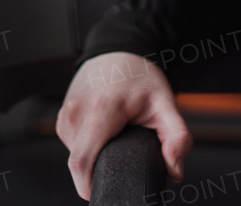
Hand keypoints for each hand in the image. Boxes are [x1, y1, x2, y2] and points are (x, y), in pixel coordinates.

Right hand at [56, 52, 192, 200]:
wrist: (118, 50)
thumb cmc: (140, 75)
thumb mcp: (167, 103)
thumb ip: (178, 138)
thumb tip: (175, 170)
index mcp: (101, 110)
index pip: (82, 161)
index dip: (89, 185)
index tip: (103, 192)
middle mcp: (77, 111)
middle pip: (80, 162)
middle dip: (100, 170)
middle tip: (124, 155)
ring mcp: (66, 114)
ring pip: (76, 155)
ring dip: (95, 157)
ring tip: (115, 138)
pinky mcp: (62, 117)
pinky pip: (73, 145)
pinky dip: (88, 146)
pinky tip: (103, 133)